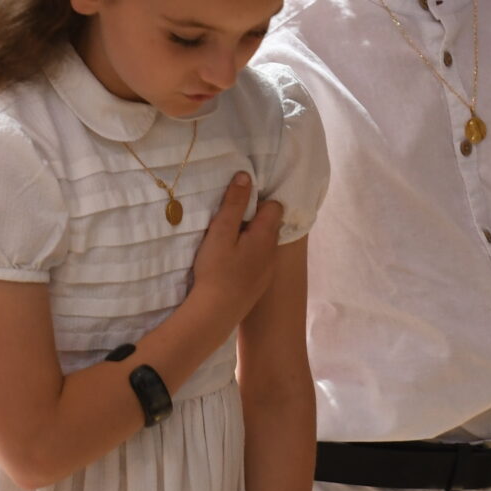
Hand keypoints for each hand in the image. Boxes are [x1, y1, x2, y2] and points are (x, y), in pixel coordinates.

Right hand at [190, 173, 281, 323]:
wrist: (216, 314)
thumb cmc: (217, 270)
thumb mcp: (221, 231)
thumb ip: (234, 203)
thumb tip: (246, 176)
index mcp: (266, 235)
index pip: (275, 206)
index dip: (257, 201)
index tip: (237, 205)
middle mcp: (273, 252)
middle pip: (270, 225)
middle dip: (253, 220)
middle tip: (228, 223)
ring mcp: (268, 271)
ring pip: (264, 245)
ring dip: (249, 240)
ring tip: (226, 244)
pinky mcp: (259, 286)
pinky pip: (258, 262)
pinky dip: (247, 258)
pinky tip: (229, 265)